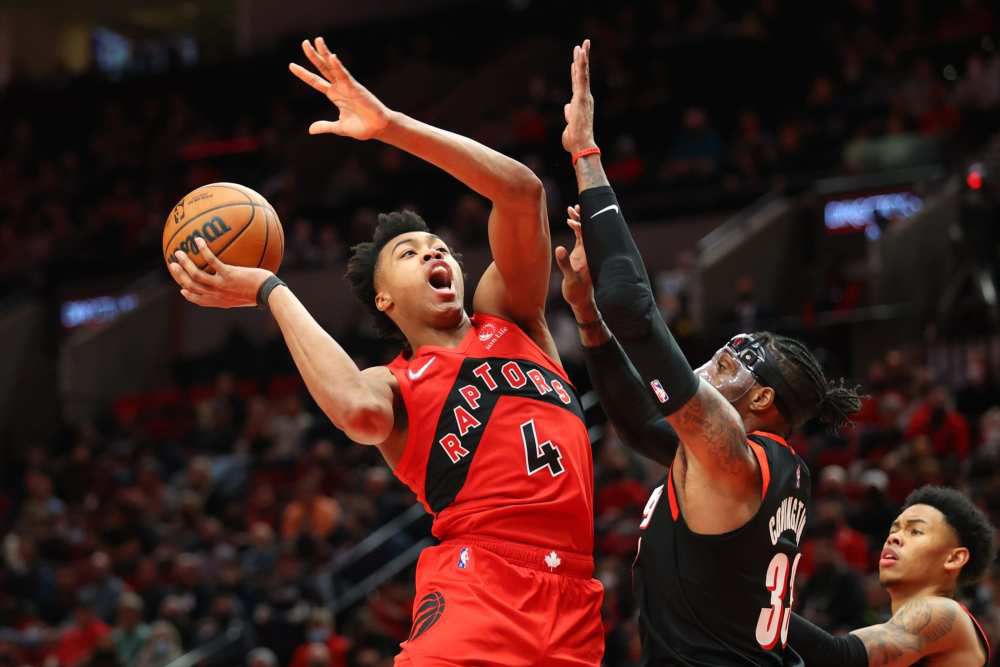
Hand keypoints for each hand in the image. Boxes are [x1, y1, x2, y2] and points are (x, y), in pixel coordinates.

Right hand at [168, 238, 272, 307]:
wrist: (269, 293)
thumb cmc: (262, 293)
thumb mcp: (247, 296)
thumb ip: (238, 291)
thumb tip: (239, 282)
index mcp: (220, 301)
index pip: (199, 300)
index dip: (188, 294)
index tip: (181, 289)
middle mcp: (217, 295)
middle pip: (191, 286)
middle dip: (179, 276)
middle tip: (172, 264)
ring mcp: (221, 285)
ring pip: (196, 275)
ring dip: (185, 264)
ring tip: (179, 252)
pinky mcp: (228, 275)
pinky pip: (211, 261)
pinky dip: (203, 250)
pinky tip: (198, 240)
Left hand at [289, 37, 390, 139]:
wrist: (378, 129)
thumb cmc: (362, 127)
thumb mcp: (339, 128)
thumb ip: (325, 126)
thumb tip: (310, 129)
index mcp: (335, 95)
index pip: (316, 81)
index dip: (304, 74)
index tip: (292, 65)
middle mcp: (339, 87)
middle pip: (323, 68)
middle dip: (313, 56)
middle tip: (304, 42)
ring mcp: (347, 86)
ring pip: (333, 67)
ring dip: (325, 53)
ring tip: (317, 40)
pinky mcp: (355, 87)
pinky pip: (344, 75)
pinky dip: (338, 66)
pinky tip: (332, 57)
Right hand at [554, 205, 596, 315]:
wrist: (580, 300)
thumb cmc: (576, 292)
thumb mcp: (570, 279)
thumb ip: (565, 264)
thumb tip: (559, 248)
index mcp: (589, 255)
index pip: (587, 235)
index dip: (581, 225)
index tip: (571, 219)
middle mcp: (589, 251)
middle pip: (588, 230)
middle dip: (582, 217)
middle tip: (573, 208)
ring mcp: (586, 252)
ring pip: (584, 231)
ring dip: (579, 220)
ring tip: (572, 209)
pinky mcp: (581, 254)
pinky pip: (580, 237)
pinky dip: (576, 228)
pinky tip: (569, 220)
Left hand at [562, 39, 595, 154]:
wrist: (580, 145)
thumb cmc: (575, 139)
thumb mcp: (570, 123)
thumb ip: (569, 113)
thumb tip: (567, 107)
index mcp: (581, 103)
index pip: (578, 83)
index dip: (576, 71)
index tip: (575, 60)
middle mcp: (585, 98)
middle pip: (583, 74)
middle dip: (582, 59)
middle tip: (583, 44)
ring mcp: (584, 96)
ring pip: (584, 73)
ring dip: (583, 57)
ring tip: (583, 43)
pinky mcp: (582, 97)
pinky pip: (582, 77)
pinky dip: (582, 65)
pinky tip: (582, 54)